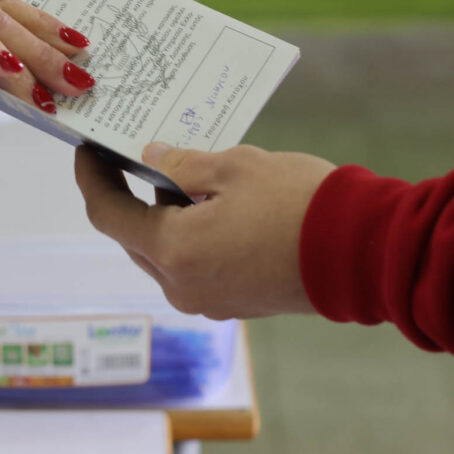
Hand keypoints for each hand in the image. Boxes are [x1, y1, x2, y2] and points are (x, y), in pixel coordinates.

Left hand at [75, 141, 336, 319]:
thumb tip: (152, 160)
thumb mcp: (236, 166)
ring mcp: (209, 301)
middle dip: (132, 196)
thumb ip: (183, 164)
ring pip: (167, 254)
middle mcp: (182, 286)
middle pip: (134, 238)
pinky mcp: (236, 304)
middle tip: (138, 153)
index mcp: (173, 251)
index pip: (107, 214)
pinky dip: (195, 237)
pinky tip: (215, 206)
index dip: (92, 177)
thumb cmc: (300, 203)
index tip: (90, 148)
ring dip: (166, 217)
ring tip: (186, 174)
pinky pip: (197, 267)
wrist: (364, 252)